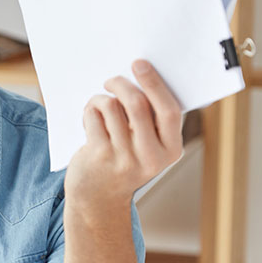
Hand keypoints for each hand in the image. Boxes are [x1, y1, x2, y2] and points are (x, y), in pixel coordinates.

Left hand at [64, 60, 183, 213]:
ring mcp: (124, 157)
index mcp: (171, 150)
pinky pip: (94, 117)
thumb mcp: (148, 147)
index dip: (154, 84)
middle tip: (112, 80)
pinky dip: (90, 110)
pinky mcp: (99, 156)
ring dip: (102, 98)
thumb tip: (141, 75)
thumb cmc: (125, 160)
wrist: (98, 198)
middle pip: (137, 105)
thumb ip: (152, 120)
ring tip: (99, 104)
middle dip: (122, 84)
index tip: (140, 64)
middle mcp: (150, 156)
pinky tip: (90, 118)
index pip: (169, 111)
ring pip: (111, 107)